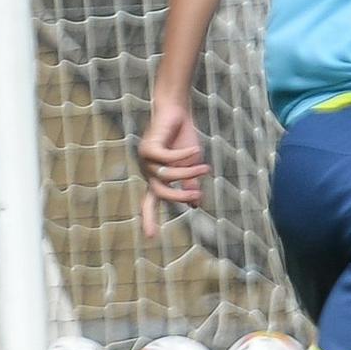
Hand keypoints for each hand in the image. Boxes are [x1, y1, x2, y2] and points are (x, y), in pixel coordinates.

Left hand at [136, 103, 208, 235]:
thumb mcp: (190, 165)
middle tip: (199, 194)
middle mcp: (147, 171)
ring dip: (189, 172)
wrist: (177, 111)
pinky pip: (169, 158)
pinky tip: (195, 149)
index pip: (149, 202)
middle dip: (179, 196)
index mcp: (155, 178)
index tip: (151, 238)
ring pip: (168, 175)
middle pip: (160, 193)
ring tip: (206, 166)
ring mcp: (144, 159)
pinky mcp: (148, 147)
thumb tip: (194, 205)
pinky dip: (185, 156)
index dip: (149, 219)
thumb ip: (189, 183)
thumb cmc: (183, 138)